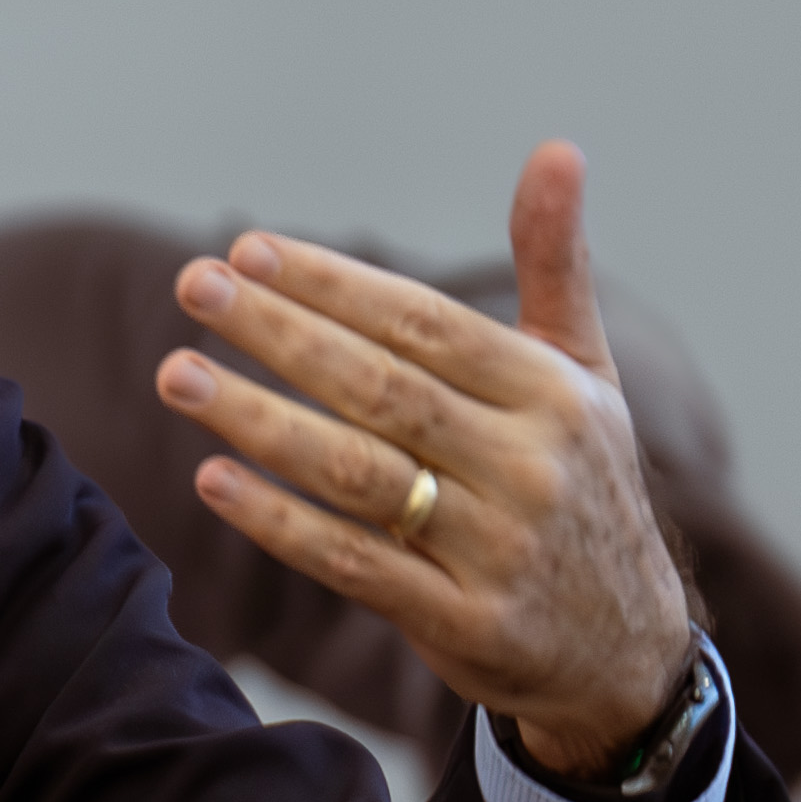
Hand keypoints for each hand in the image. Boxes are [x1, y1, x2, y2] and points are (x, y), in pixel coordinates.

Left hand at [153, 141, 694, 779]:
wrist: (624, 652)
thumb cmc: (582, 487)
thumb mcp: (585, 377)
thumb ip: (555, 267)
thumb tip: (557, 149)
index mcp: (553, 395)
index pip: (424, 325)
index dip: (334, 285)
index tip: (248, 250)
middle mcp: (529, 465)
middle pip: (381, 388)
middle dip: (280, 333)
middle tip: (192, 285)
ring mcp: (496, 548)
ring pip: (357, 472)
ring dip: (258, 420)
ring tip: (176, 374)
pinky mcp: (462, 622)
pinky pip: (353, 563)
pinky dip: (280, 521)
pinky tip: (213, 478)